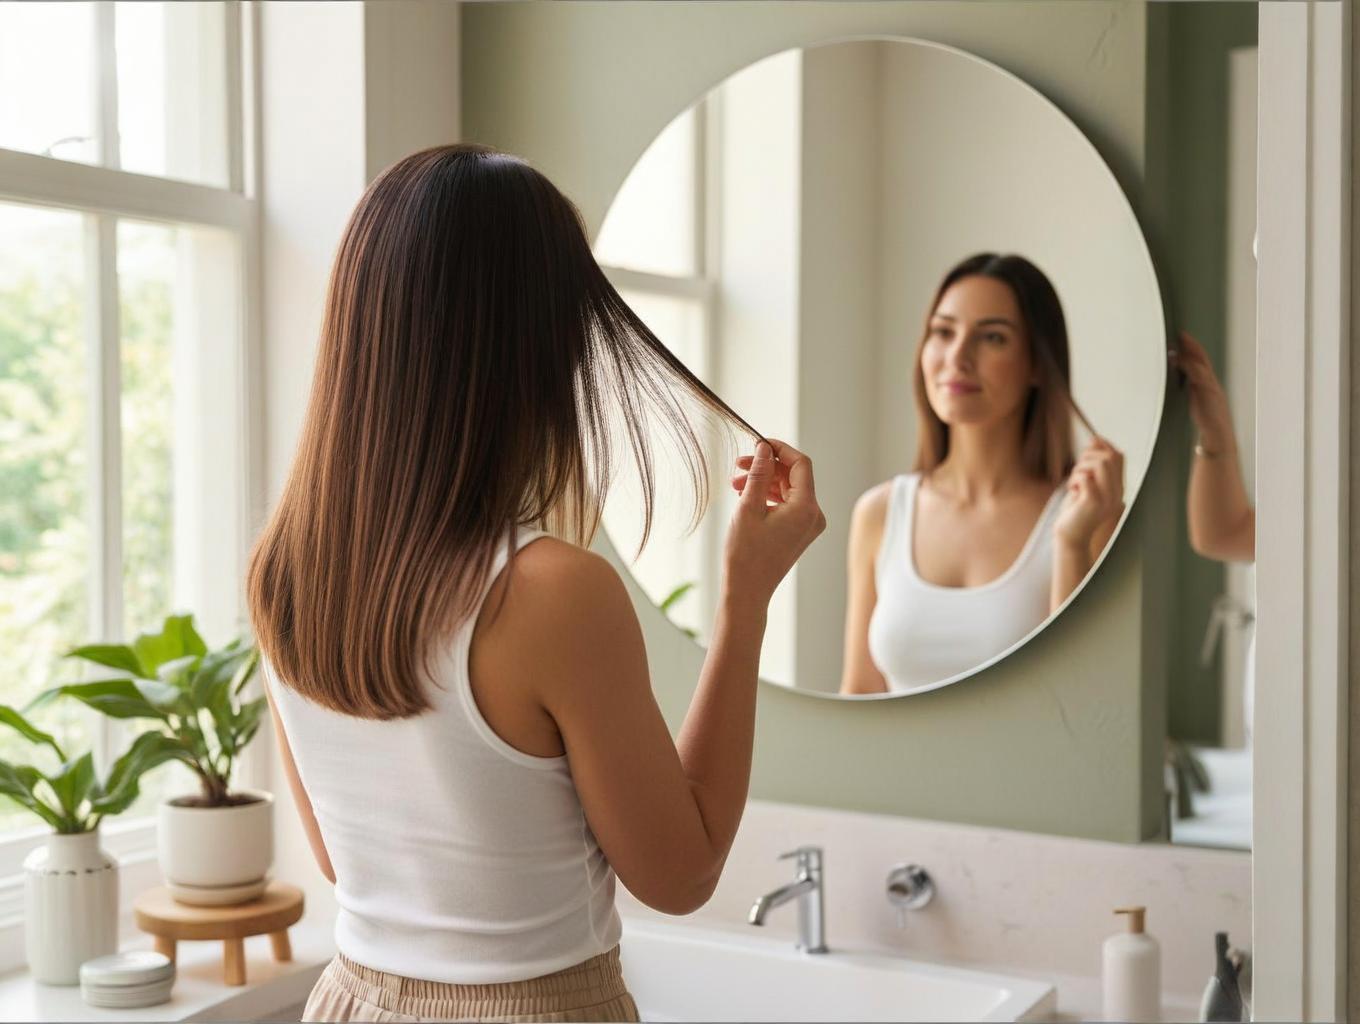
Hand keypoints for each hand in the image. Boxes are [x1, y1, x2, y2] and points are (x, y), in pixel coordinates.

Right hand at [723, 439, 825, 604]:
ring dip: (764, 482)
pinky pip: (787, 504)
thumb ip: (758, 473)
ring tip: (736, 483)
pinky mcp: (799, 532)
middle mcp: (814, 515)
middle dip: (767, 466)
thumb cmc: (745, 554)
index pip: (801, 464)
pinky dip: (768, 496)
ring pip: (789, 490)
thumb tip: (764, 448)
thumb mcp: (748, 507)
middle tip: (739, 463)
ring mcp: (808, 525)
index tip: (757, 443)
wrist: (747, 591)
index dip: (780, 449)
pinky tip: (746, 496)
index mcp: (806, 508)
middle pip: (795, 476)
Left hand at [1053, 437, 1124, 550]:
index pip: (1118, 457)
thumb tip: (1095, 440)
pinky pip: (1086, 477)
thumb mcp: (1085, 485)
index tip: (1090, 444)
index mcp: (1117, 488)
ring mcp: (1107, 498)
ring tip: (1074, 481)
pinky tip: (1072, 490)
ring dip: (1081, 467)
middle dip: (1089, 455)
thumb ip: (1092, 466)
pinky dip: (1075, 479)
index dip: (1103, 445)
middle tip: (1077, 469)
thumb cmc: (1075, 510)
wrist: (1070, 537)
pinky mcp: (1093, 502)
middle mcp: (1117, 493)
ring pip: (1099, 464)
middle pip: (1110, 457)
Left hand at [1169, 330, 1234, 449]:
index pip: (1202, 361)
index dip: (1193, 349)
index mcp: (1209, 384)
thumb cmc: (1207, 421)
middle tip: (1181, 333)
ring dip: (1191, 352)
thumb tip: (1180, 381)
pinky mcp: (1208, 392)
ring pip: (1201, 364)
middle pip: (1202, 358)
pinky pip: (1199, 375)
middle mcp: (1211, 382)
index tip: (1183, 338)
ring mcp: (1211, 386)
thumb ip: (1190, 389)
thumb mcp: (1197, 401)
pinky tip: (1180, 360)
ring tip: (1181, 341)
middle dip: (1192, 345)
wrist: (1218, 435)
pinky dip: (1189, 366)